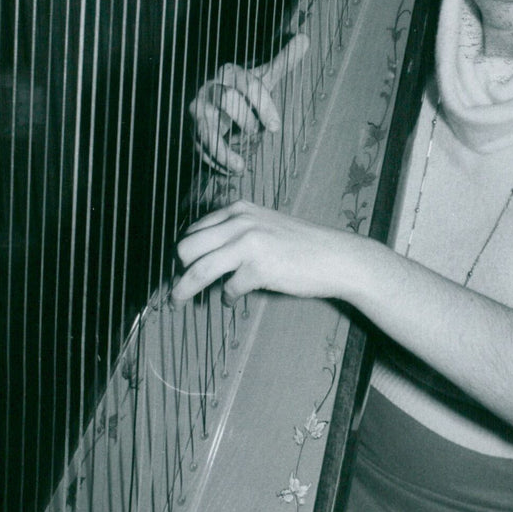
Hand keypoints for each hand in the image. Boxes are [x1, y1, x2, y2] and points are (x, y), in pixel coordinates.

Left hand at [171, 199, 356, 304]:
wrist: (335, 257)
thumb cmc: (301, 245)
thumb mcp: (264, 225)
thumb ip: (234, 232)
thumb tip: (200, 255)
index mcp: (238, 209)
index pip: (193, 230)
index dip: (183, 254)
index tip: (180, 269)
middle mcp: (240, 221)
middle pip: (186, 248)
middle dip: (177, 270)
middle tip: (178, 287)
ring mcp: (249, 243)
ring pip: (197, 270)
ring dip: (183, 290)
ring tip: (177, 302)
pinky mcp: (259, 268)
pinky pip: (228, 290)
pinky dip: (228, 299)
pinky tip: (234, 301)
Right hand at [189, 33, 308, 173]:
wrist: (217, 106)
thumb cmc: (244, 92)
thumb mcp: (263, 78)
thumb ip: (283, 61)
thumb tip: (305, 38)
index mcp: (230, 73)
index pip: (248, 83)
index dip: (263, 105)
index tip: (275, 127)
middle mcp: (211, 88)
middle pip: (227, 99)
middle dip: (245, 119)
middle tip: (256, 133)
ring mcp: (199, 110)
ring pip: (206, 127)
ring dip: (224, 148)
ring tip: (242, 165)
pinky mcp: (193, 129)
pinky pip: (201, 147)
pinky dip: (217, 160)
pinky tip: (233, 169)